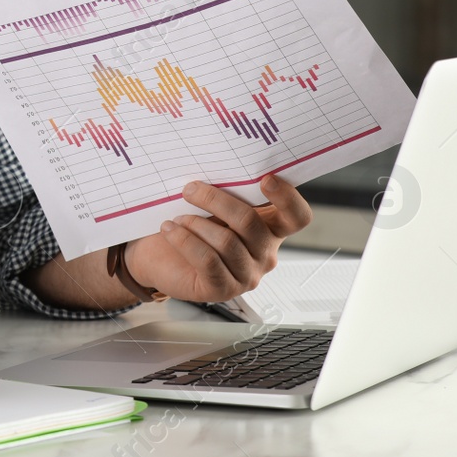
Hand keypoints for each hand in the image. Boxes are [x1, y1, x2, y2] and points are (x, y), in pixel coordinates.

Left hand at [124, 174, 312, 302]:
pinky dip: (185, 240)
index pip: (298, 217)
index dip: (288, 198)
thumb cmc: (190, 224)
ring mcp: (247, 275)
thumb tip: (218, 166)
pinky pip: (208, 260)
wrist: (159, 257)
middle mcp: (265, 254)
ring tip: (177, 218)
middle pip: (251, 222)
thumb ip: (227, 192)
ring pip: (226, 242)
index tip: (265, 179)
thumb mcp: (212, 206)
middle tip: (189, 190)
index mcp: (271, 229)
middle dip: (216, 201)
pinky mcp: (223, 290)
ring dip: (195, 223)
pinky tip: (170, 229)